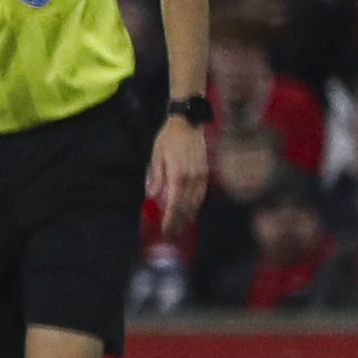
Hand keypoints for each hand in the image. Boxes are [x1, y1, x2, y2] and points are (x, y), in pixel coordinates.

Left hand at [148, 116, 207, 236]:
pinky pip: (202, 194)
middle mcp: (192, 178)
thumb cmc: (168, 138)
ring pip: (196, 202)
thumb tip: (152, 195)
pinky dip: (196, 205)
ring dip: (188, 217)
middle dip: (178, 222)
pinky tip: (192, 212)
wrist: (188, 123)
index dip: (170, 219)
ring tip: (181, 228)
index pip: (174, 204)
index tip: (165, 230)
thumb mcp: (156, 156)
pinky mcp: (206, 172)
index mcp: (178, 175)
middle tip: (171, 234)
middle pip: (186, 206)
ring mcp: (201, 175)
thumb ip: (156, 177)